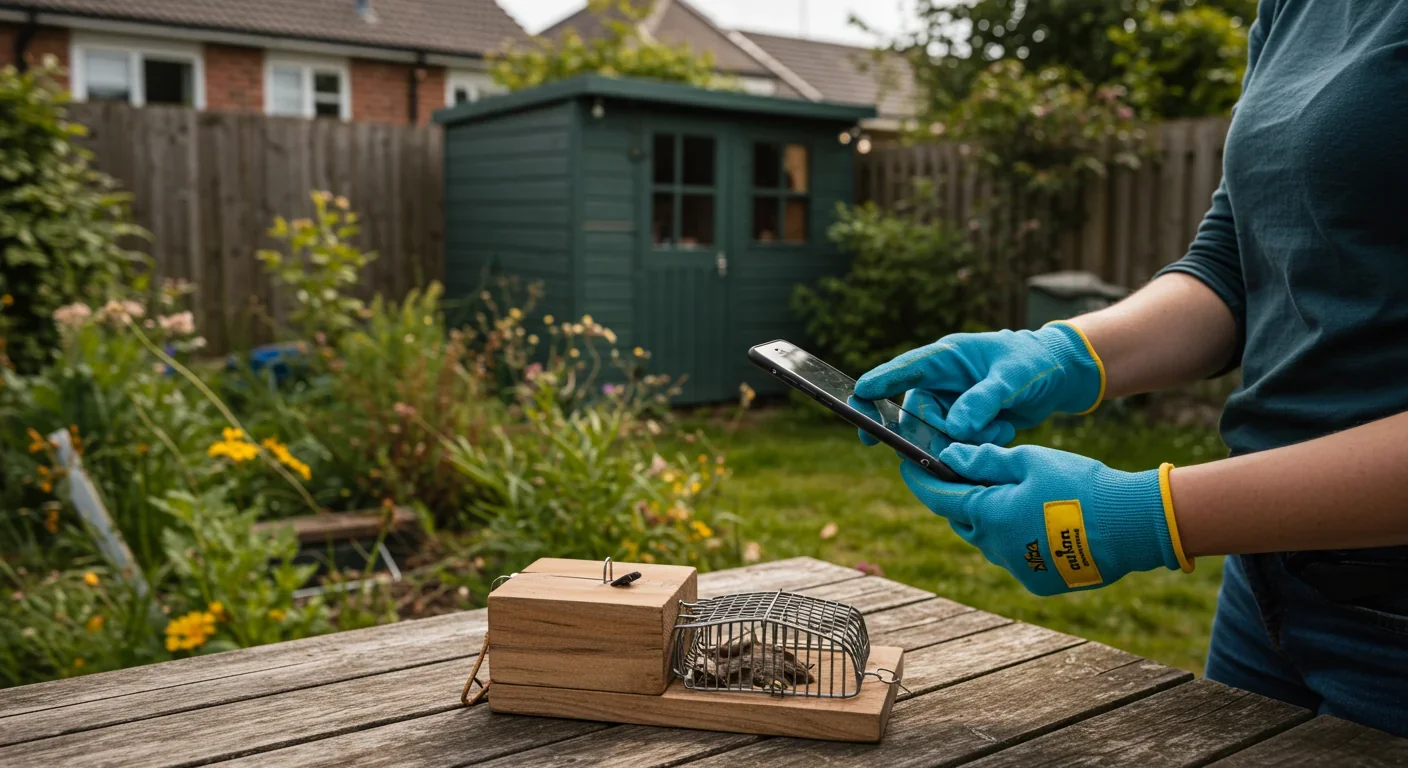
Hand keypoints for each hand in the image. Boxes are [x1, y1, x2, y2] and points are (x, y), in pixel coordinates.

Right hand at [853, 322, 1105, 445]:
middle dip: (935, 432)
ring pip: (935, 435)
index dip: (878, 384)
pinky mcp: (962, 424)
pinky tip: (1003, 429)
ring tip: (998, 427)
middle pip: (915, 415)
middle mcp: (940, 382)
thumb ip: (985, 399)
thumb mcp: (1014, 377)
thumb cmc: (1033, 363)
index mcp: (945, 358)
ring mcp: (949, 404)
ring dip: (964, 440)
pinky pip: (956, 445)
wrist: (1056, 377)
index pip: (903, 370)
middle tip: (959, 440)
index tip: (859, 399)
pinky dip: (979, 443)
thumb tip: (956, 428)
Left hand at [900, 443, 1192, 595]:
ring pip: (988, 539)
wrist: (1131, 524)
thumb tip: (947, 457)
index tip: (908, 464)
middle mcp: (995, 547)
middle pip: (963, 518)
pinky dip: (1015, 537)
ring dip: (990, 518)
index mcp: (988, 515)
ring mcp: (1016, 568)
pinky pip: (1014, 556)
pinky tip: (1038, 521)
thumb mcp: (1029, 461)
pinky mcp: (1038, 582)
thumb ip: (985, 460)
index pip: (938, 497)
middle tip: (969, 473)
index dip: (920, 478)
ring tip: (1013, 495)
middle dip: (960, 497)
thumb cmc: (1079, 485)